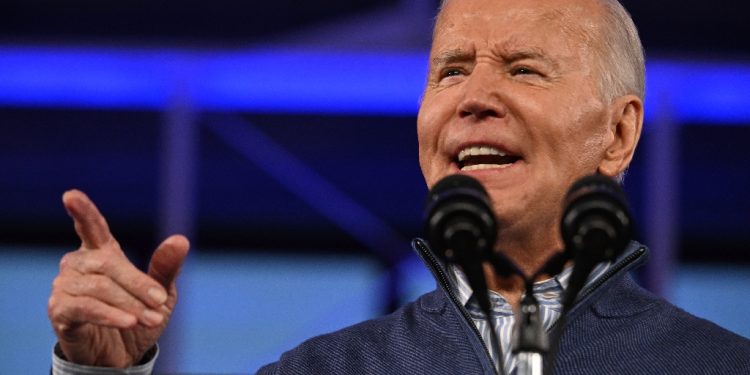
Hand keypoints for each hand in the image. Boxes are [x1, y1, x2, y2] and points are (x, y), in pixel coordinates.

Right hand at [48, 190, 189, 367]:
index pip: (92, 228)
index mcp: (102, 253)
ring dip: (130, 305)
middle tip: (160, 303)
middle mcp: (78, 264)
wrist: (123, 356)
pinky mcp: (60, 311)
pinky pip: (86, 308)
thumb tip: (181, 239)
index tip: (70, 195)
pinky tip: (129, 322)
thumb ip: (166, 267)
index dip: (83, 212)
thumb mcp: (160, 293)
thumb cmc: (138, 317)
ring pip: (100, 288)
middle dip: (138, 284)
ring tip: (152, 318)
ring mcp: (65, 287)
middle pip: (108, 264)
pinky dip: (111, 315)